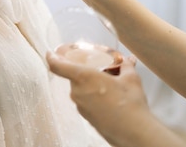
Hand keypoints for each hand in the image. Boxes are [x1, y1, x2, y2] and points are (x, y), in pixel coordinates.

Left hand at [47, 52, 163, 146]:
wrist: (134, 133)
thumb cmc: (130, 105)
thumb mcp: (131, 79)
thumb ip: (126, 66)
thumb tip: (128, 61)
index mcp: (84, 77)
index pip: (58, 66)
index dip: (52, 57)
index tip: (50, 53)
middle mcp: (77, 92)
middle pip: (73, 76)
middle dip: (85, 72)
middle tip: (100, 70)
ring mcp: (80, 106)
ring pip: (80, 89)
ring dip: (90, 85)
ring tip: (110, 86)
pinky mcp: (86, 117)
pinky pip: (85, 101)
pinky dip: (93, 97)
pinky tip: (109, 99)